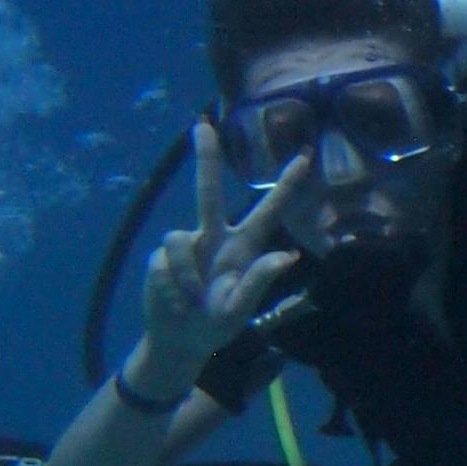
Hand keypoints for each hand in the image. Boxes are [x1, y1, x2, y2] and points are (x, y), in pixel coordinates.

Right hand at [136, 124, 309, 387]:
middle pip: (208, 192)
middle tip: (202, 125)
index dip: (286, 186)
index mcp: (243, 248)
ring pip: (179, 238)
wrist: (178, 341)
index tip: (305, 157)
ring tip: (191, 300)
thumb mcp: (241, 310)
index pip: (268, 211)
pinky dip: (171, 283)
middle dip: (205, 158)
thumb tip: (288, 257)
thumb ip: (260, 282)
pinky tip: (176, 299)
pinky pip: (165, 261)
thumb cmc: (217, 325)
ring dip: (186, 274)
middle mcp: (214, 238)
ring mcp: (187, 246)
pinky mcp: (160, 257)